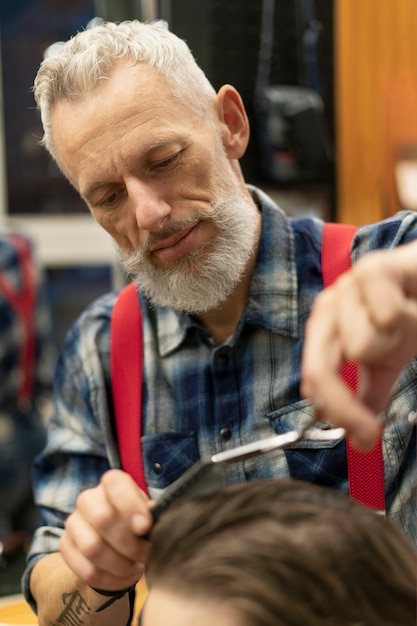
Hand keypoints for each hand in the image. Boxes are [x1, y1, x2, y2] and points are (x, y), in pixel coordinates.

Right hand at [60, 469, 152, 591]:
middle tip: (145, 554)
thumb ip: (149, 514)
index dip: (130, 505)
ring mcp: (73, 522)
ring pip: (93, 548)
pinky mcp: (65, 546)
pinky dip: (110, 579)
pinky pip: (86, 570)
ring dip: (120, 564)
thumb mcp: (147, 513)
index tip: (145, 527)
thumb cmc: (136, 522)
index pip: (115, 483)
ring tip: (136, 568)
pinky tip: (124, 578)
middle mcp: (88, 499)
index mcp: (111, 483)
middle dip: (129, 543)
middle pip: (103, 518)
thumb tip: (147, 522)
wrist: (115, 542)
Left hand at [301, 240, 416, 449]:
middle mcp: (328, 309)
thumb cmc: (407, 314)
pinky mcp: (372, 269)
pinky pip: (387, 317)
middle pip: (323, 370)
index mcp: (324, 331)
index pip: (314, 379)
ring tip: (408, 323)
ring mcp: (346, 288)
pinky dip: (411, 319)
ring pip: (361, 347)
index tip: (365, 438)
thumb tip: (360, 442)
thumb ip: (369, 397)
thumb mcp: (385, 363)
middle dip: (356, 396)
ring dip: (397, 342)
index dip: (338, 412)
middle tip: (383, 398)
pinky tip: (413, 304)